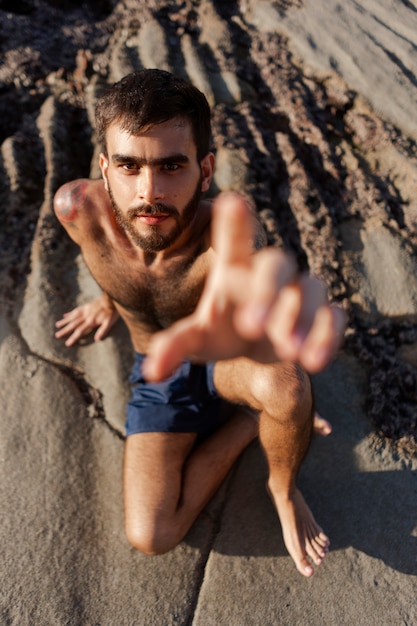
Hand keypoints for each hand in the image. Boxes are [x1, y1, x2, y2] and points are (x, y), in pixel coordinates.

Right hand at [55, 294, 118, 345]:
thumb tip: (97, 340)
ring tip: (57, 325)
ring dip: (64, 321)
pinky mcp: (86, 306)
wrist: (111, 299)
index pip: (80, 331)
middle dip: (65, 330)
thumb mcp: (110, 322)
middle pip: (73, 325)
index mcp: (91, 322)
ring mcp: (85, 310)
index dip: (73, 338)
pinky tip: (65, 315)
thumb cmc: (112, 312)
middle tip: (57, 335)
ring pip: (72, 317)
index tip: (67, 344)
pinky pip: (76, 310)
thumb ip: (103, 330)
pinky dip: (70, 313)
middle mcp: (86, 316)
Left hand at [143, 192, 345, 380]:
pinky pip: (333, 316)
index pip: (235, 242)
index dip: (235, 223)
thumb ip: (174, 347)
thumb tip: (150, 372)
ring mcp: (299, 293)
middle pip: (277, 265)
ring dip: (301, 317)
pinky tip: (314, 360)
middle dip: (267, 292)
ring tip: (287, 350)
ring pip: (311, 289)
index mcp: (235, 270)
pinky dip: (327, 335)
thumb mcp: (196, 340)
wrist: (254, 346)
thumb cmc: (222, 331)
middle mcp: (269, 275)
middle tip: (252, 326)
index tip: (231, 201)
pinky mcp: (320, 317)